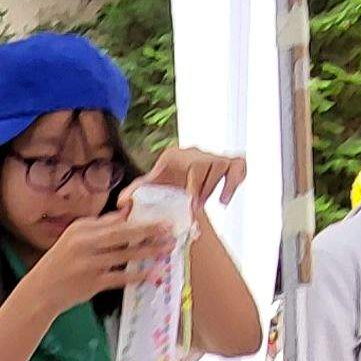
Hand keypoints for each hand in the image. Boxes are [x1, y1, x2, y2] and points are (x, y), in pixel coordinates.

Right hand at [18, 210, 173, 313]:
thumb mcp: (75, 238)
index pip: (115, 221)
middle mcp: (85, 244)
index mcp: (81, 229)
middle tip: (168, 229)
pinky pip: (120, 278)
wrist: (41, 289)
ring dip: (148, 252)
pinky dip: (137, 276)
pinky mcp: (92, 283)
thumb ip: (100, 227)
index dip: (139, 219)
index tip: (159, 217)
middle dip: (148, 231)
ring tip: (166, 249)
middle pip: (123, 234)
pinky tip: (152, 273)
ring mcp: (89, 264)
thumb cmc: (61, 262)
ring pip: (125, 256)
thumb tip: (127, 214)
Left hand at [132, 147, 250, 205]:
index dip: (195, 187)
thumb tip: (121, 204)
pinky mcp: (230, 162)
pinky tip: (225, 199)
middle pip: (207, 166)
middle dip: (204, 189)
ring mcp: (214, 156)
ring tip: (211, 203)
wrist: (180, 175)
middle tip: (197, 208)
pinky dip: (235, 181)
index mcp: (176, 155)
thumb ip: (136, 193)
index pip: (190, 166)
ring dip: (218, 186)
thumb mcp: (151, 186)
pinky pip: (239, 166)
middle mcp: (197, 152)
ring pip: (223, 166)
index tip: (193, 205)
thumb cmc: (165, 181)